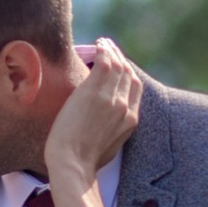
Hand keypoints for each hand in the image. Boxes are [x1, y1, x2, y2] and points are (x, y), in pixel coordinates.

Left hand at [44, 35, 143, 192]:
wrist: (72, 163)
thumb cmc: (82, 161)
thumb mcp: (108, 146)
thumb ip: (112, 130)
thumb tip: (104, 123)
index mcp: (131, 120)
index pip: (135, 87)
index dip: (128, 73)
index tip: (118, 64)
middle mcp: (125, 106)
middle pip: (128, 74)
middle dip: (120, 57)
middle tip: (109, 48)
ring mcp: (111, 98)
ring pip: (118, 65)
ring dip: (111, 50)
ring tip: (102, 43)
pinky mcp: (95, 92)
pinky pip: (105, 62)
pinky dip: (103, 50)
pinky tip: (98, 45)